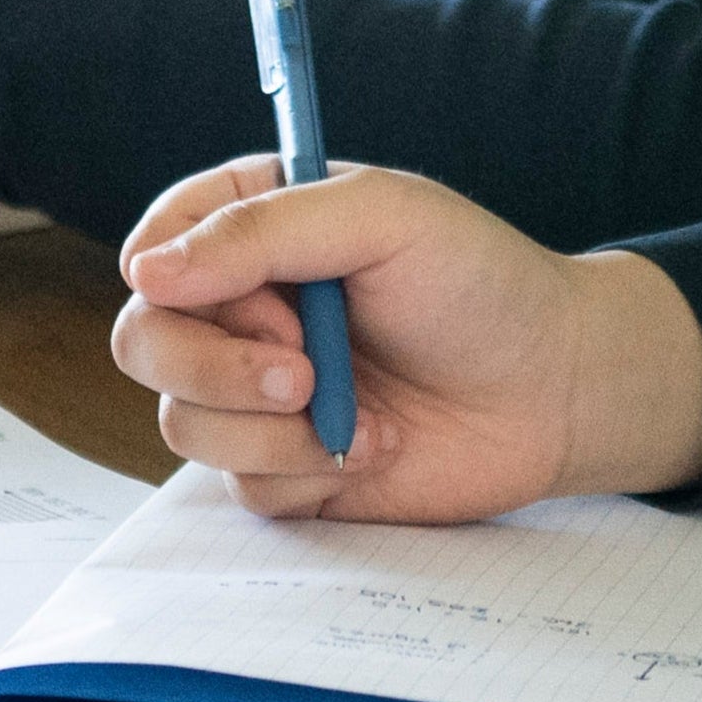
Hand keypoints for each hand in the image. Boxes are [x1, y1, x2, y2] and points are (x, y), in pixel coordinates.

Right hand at [113, 161, 701, 524]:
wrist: (557, 391)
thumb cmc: (481, 283)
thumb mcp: (382, 218)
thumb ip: (262, 232)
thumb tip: (146, 271)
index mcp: (256, 227)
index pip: (155, 244)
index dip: (174, 275)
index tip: (248, 294)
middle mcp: (245, 308)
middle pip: (144, 340)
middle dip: (212, 364)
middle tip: (300, 368)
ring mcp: (258, 393)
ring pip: (183, 421)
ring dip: (266, 424)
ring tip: (349, 409)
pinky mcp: (285, 467)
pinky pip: (241, 483)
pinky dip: (304, 468)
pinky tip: (373, 445)